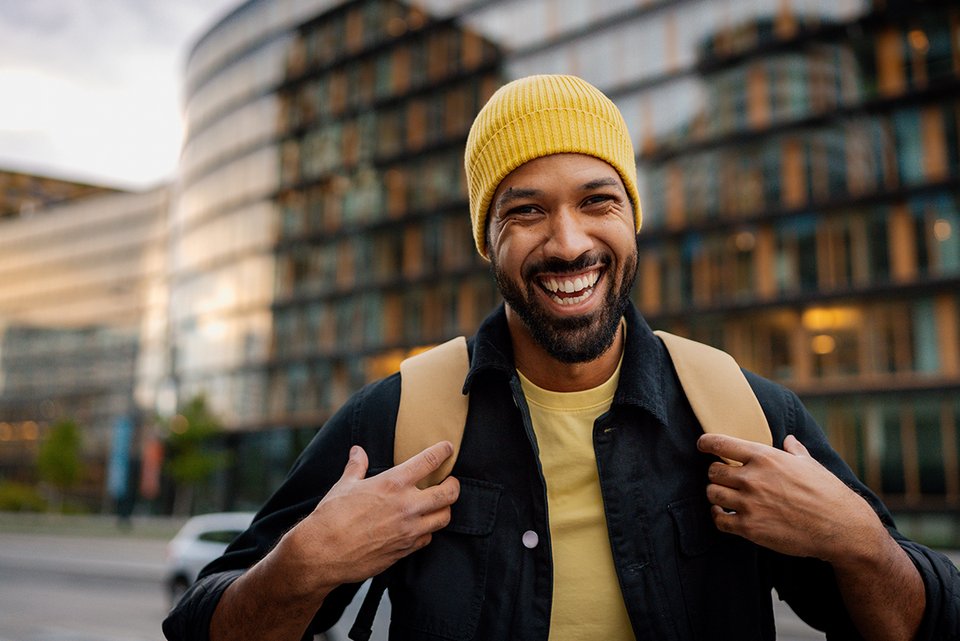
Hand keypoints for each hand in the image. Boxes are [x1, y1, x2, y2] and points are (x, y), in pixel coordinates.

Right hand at [282, 441, 460, 591]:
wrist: (323, 553)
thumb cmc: (331, 516)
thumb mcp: (344, 485)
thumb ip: (357, 466)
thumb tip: (358, 452)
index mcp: (393, 483)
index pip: (429, 461)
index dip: (443, 451)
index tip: (448, 448)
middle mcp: (407, 505)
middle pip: (449, 493)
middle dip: (454, 485)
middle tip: (451, 481)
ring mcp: (409, 530)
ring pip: (444, 517)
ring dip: (444, 509)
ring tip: (439, 504)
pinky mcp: (405, 549)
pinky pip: (428, 538)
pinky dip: (428, 531)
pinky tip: (421, 526)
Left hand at [697, 433, 882, 562]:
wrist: (841, 527)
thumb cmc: (827, 492)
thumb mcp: (809, 464)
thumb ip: (793, 451)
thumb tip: (789, 440)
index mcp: (765, 457)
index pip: (721, 443)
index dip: (707, 443)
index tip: (702, 445)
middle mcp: (752, 478)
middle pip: (713, 471)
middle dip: (716, 474)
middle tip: (724, 478)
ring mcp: (749, 503)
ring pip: (712, 494)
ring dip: (716, 494)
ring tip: (725, 496)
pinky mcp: (750, 527)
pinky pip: (719, 520)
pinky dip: (718, 516)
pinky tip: (724, 514)